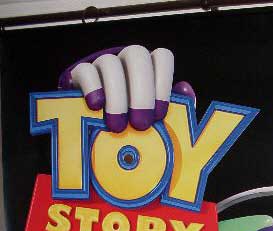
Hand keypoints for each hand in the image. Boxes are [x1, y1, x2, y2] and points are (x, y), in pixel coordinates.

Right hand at [58, 45, 194, 131]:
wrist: (95, 126)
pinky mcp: (81, 73)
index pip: (162, 57)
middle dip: (141, 93)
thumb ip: (175, 106)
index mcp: (150, 67)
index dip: (163, 84)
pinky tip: (95, 107)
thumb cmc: (133, 122)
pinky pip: (86, 71)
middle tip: (140, 125)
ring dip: (117, 97)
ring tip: (118, 126)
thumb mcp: (155, 118)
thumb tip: (185, 90)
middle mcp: (127, 60)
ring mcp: (103, 63)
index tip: (159, 115)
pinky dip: (92, 88)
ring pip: (110, 63)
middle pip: (136, 56)